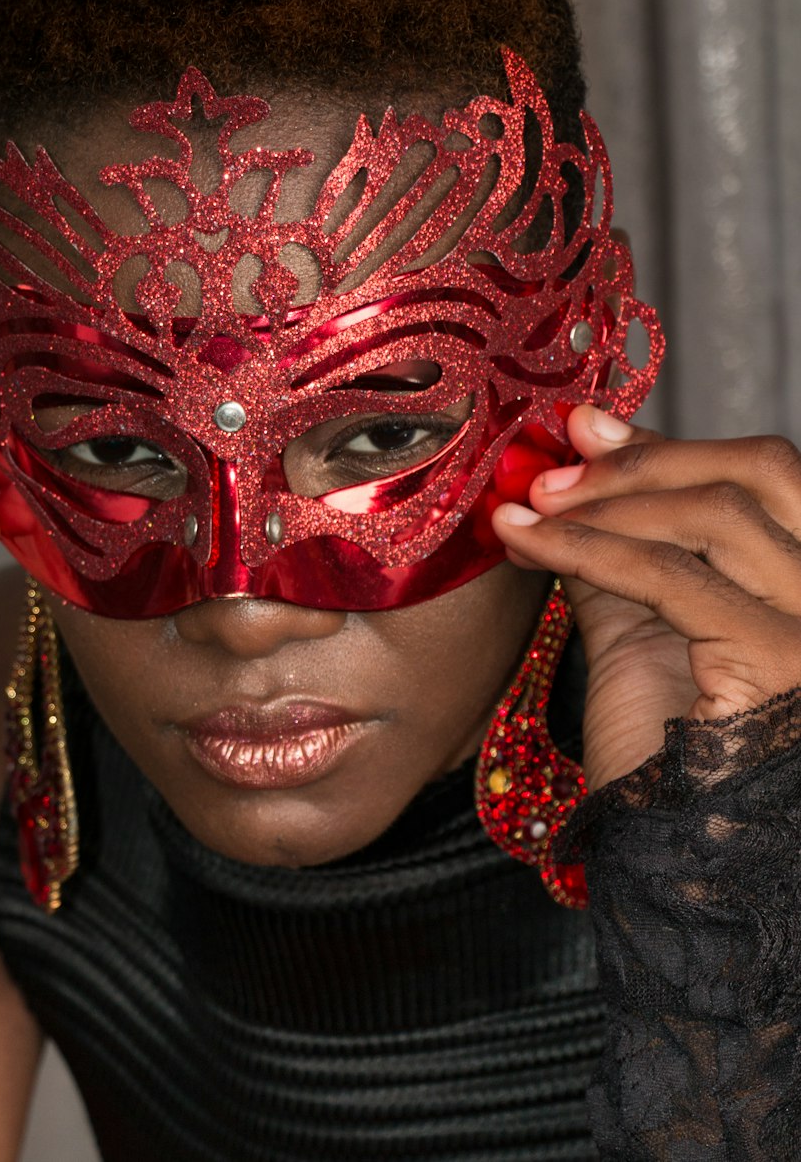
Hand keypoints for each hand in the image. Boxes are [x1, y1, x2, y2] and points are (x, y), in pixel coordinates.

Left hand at [490, 407, 800, 789]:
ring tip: (528, 506)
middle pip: (764, 472)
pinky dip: (585, 546)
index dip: (672, 444)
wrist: (681, 870)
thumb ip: (622, 557)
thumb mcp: (644, 632)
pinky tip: (525, 540)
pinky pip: (670, 575)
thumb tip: (569, 484)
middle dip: (649, 456)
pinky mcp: (780, 663)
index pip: (766, 478)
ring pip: (717, 513)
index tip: (585, 429)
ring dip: (606, 498)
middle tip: (555, 467)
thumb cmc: (666, 763)